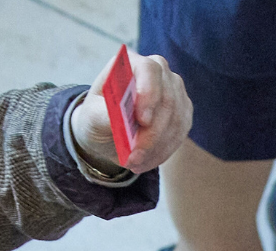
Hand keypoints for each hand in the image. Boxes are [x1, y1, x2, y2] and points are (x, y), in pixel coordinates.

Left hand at [70, 49, 191, 173]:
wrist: (109, 131)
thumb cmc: (98, 117)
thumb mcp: (92, 117)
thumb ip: (104, 115)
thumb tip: (119, 117)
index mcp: (132, 63)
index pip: (150, 70)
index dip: (150, 93)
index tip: (142, 120)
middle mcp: (158, 71)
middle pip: (167, 98)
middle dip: (152, 133)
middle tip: (134, 156)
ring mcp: (174, 90)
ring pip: (176, 119)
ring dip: (156, 147)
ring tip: (134, 162)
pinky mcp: (183, 111)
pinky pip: (180, 133)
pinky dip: (162, 151)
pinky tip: (145, 160)